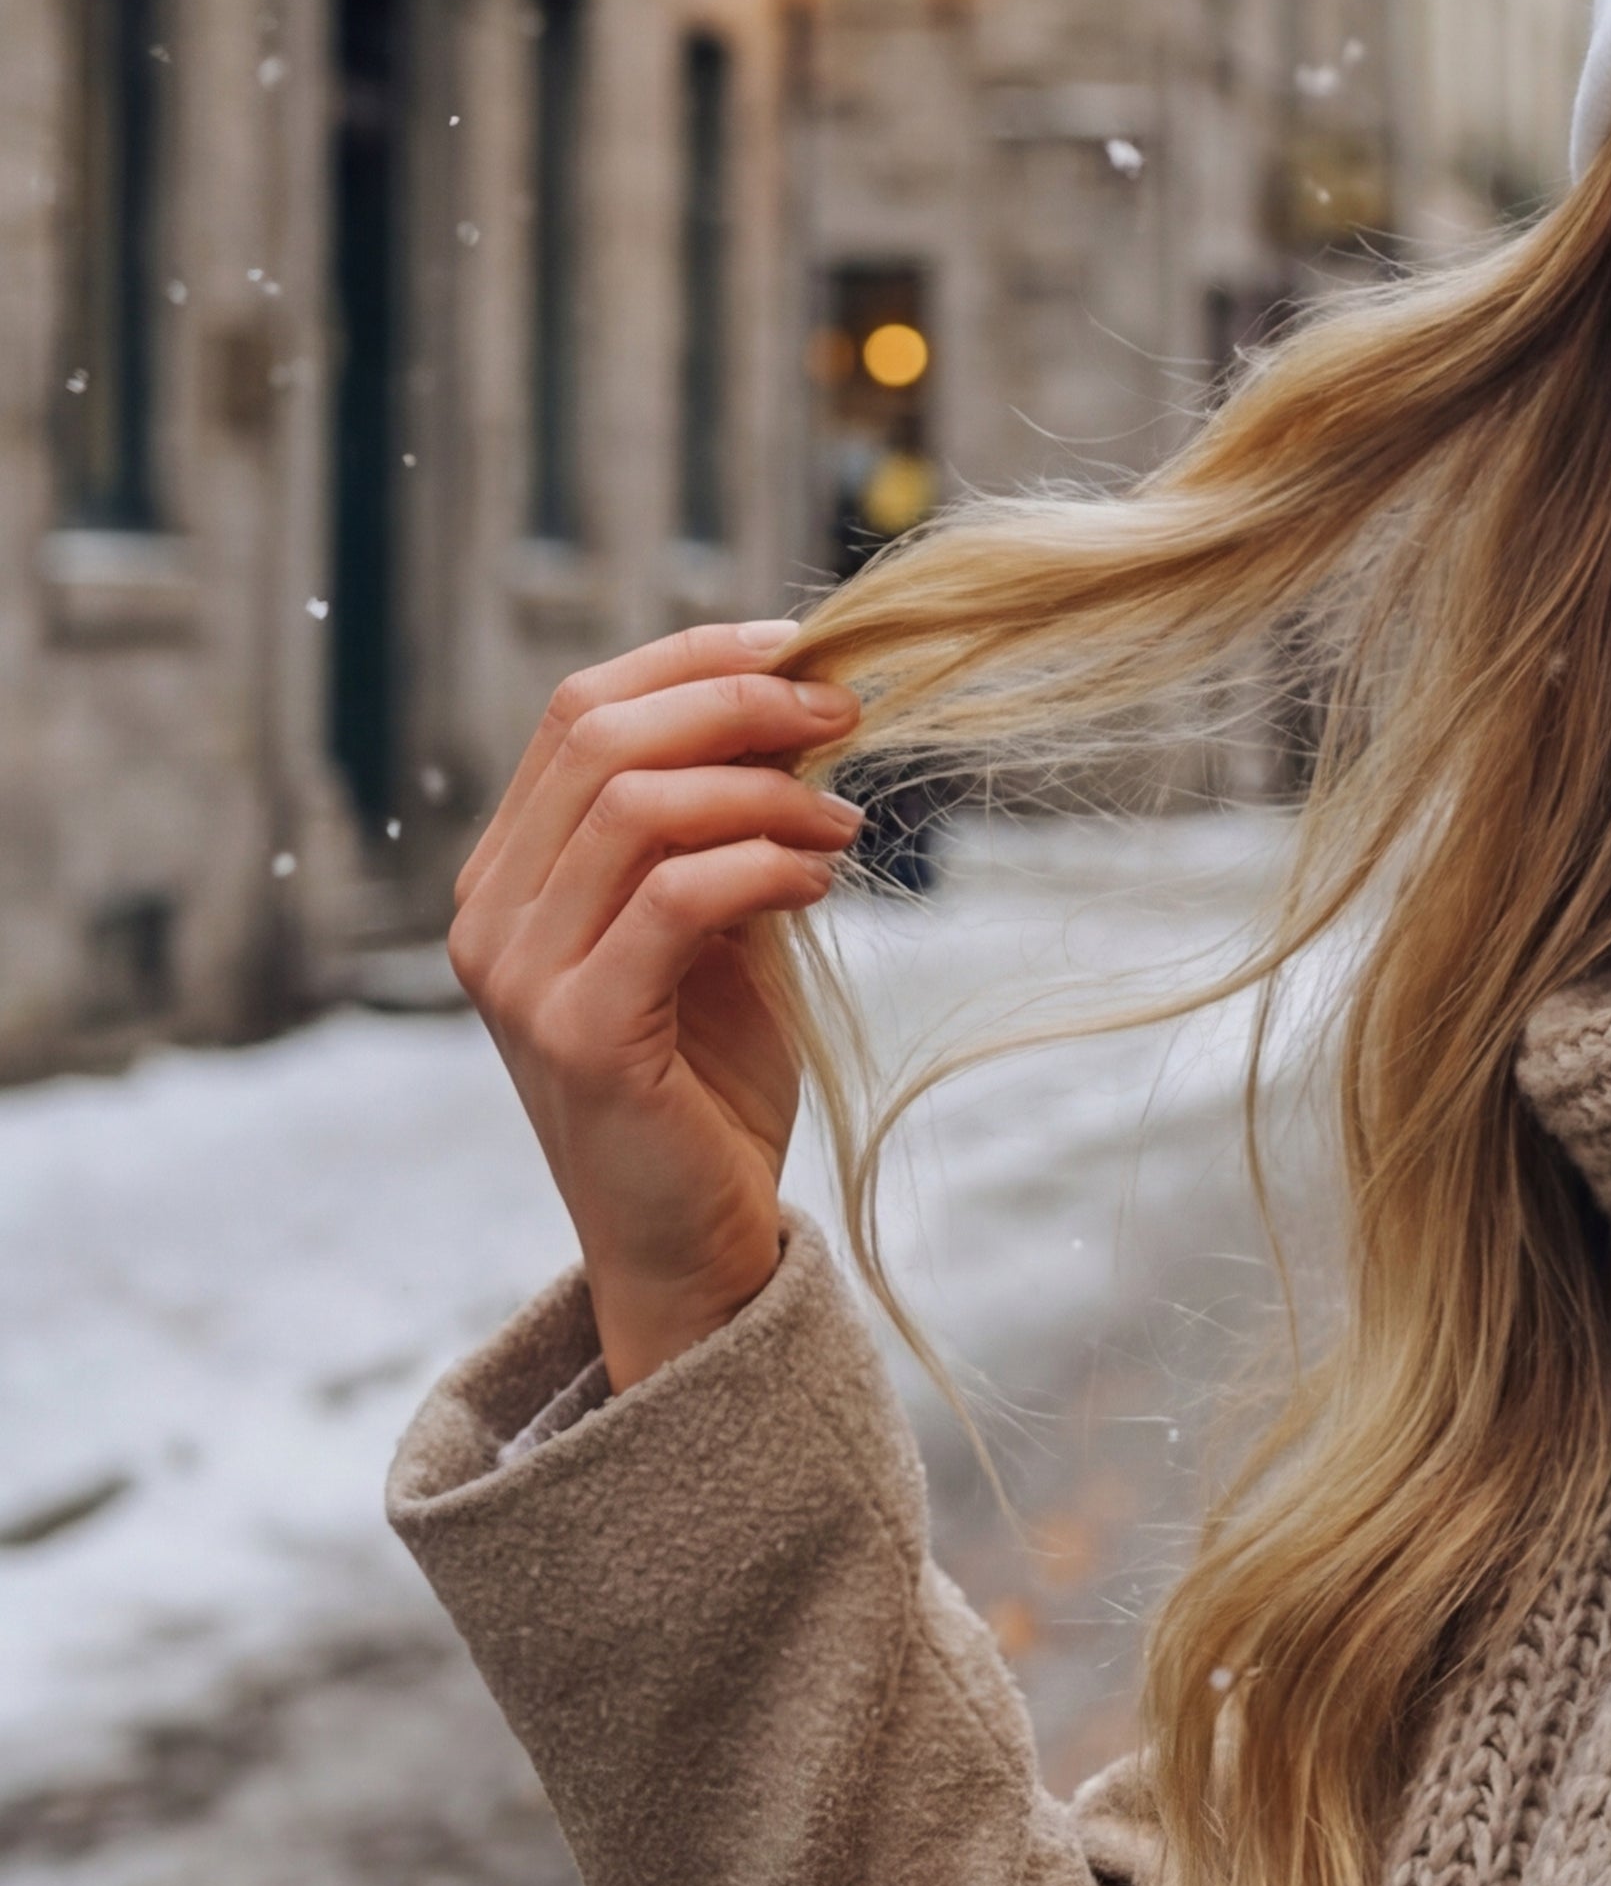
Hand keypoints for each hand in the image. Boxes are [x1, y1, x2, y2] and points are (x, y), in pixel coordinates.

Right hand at [449, 623, 866, 1388]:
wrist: (692, 1236)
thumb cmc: (708, 1078)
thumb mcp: (716, 924)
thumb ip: (725, 825)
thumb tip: (800, 706)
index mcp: (511, 873)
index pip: (581, 708)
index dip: (696, 657)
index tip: (805, 649)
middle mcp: (490, 914)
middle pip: (602, 735)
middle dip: (740, 704)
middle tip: (845, 716)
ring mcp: (522, 976)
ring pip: (638, 808)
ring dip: (767, 793)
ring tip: (844, 825)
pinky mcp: (580, 1034)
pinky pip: (677, 899)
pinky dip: (766, 868)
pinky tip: (823, 886)